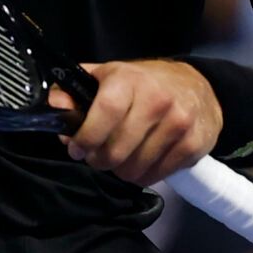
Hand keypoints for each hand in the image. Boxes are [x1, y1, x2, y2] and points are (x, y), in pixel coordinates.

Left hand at [46, 60, 221, 185]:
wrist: (198, 87)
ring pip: (134, 169)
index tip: (77, 148)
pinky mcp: (193, 144)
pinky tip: (144, 159)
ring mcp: (178, 123)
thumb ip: (76, 92)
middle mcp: (157, 99)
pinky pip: (156, 176)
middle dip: (100, 160)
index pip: (105, 113)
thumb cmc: (146, 84)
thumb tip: (54, 107)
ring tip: (124, 156)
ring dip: (122, 170)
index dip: (86, 137)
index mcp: (130, 80)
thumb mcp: (109, 77)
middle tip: (99, 155)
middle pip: (116, 150)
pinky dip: (144, 175)